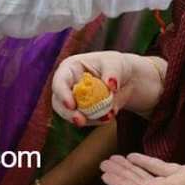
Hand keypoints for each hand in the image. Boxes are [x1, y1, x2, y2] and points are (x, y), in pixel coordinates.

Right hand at [51, 52, 165, 125]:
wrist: (126, 80)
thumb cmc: (117, 65)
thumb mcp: (116, 63)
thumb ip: (112, 72)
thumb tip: (110, 84)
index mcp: (70, 68)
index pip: (60, 81)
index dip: (62, 94)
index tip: (71, 105)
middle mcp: (67, 85)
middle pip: (58, 102)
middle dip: (68, 114)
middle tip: (81, 121)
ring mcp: (73, 100)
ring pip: (69, 115)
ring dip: (86, 119)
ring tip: (106, 116)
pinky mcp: (82, 112)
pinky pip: (85, 121)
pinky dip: (96, 120)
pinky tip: (109, 115)